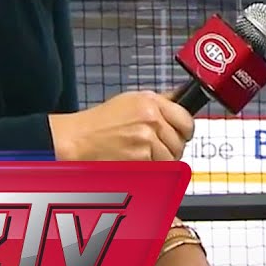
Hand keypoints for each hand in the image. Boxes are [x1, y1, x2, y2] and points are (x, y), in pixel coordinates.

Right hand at [49, 91, 193, 160]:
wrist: (79, 140)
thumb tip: (183, 96)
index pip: (186, 119)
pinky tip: (138, 163)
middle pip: (180, 141)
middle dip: (172, 148)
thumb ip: (160, 102)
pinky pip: (160, 168)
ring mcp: (147, 140)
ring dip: (163, 161)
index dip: (185, 130)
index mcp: (151, 102)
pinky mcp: (141, 159)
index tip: (182, 135)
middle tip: (157, 148)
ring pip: (172, 158)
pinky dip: (152, 169)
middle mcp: (151, 119)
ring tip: (145, 156)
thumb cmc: (100, 123)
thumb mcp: (131, 101)